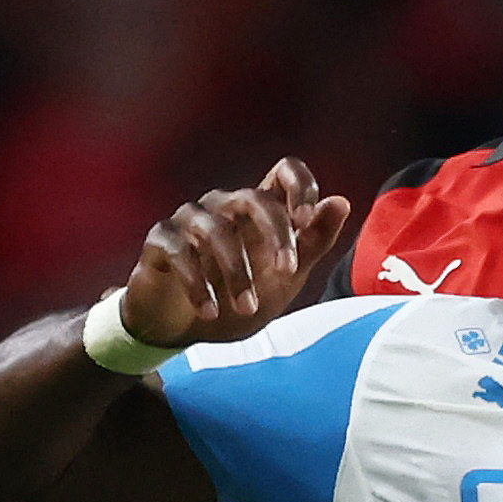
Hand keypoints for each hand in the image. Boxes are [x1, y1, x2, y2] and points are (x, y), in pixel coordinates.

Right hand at [123, 159, 353, 347]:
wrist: (187, 331)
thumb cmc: (240, 297)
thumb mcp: (286, 278)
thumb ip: (313, 242)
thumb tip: (341, 201)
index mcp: (261, 209)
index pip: (284, 170)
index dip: (300, 186)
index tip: (306, 221)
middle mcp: (225, 205)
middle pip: (253, 197)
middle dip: (275, 235)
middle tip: (287, 272)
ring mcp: (190, 220)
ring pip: (216, 229)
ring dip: (236, 273)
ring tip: (247, 309)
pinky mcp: (161, 241)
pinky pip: (179, 252)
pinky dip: (197, 284)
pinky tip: (210, 311)